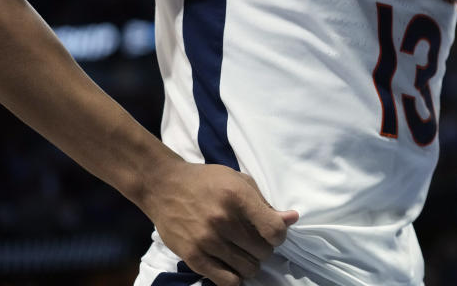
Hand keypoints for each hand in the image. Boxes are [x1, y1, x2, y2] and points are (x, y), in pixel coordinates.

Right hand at [139, 159, 298, 285]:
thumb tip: (292, 219)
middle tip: (254, 240)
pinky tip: (231, 264)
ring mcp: (207, 240)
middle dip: (264, 248)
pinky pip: (226, 281)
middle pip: (263, 252)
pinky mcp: (193, 256)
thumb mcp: (239, 181)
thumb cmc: (206, 180)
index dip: (279, 235)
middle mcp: (223, 220)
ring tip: (242, 252)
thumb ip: (264, 203)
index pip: (274, 231)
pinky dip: (235, 277)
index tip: (272, 233)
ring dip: (250, 263)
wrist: (164, 186)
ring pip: (248, 268)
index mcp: (238, 197)